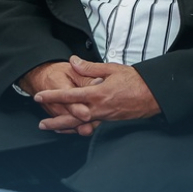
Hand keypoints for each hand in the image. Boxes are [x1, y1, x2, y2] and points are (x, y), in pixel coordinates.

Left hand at [31, 56, 161, 131]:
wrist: (153, 94)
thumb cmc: (135, 80)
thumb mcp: (111, 69)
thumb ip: (90, 68)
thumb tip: (74, 61)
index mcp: (97, 93)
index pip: (69, 96)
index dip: (52, 96)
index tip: (39, 96)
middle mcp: (99, 108)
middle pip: (71, 117)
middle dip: (55, 121)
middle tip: (41, 124)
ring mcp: (104, 116)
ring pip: (80, 125)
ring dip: (65, 127)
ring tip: (52, 129)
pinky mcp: (110, 120)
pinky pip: (90, 126)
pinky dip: (79, 128)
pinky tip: (73, 129)